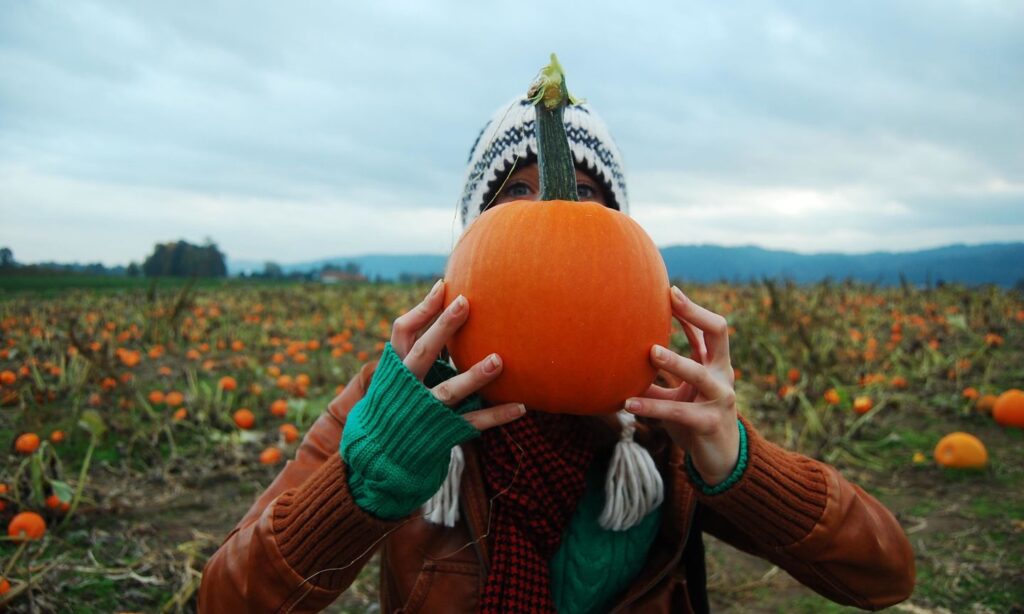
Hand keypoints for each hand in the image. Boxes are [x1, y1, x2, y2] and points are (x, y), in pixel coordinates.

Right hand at [389, 279, 524, 429]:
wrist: (380, 453)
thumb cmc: (397, 400)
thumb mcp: (398, 374)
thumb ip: (419, 347)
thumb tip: (444, 302)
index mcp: (395, 368)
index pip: (403, 332)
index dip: (421, 309)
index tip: (444, 287)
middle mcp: (407, 386)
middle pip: (423, 353)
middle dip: (442, 328)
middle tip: (466, 303)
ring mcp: (424, 410)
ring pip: (448, 391)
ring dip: (473, 377)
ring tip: (497, 360)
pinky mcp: (441, 432)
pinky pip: (472, 422)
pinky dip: (496, 416)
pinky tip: (521, 406)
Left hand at [625, 286, 739, 484]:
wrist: (721, 460)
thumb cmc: (696, 419)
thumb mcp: (678, 394)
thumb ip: (659, 377)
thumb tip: (621, 360)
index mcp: (715, 364)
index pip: (709, 328)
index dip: (691, 309)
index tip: (669, 290)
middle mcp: (722, 375)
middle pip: (718, 333)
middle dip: (696, 313)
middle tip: (671, 299)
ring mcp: (720, 398)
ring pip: (698, 373)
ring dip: (675, 360)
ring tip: (650, 352)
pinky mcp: (709, 423)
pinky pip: (678, 411)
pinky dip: (651, 406)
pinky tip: (628, 404)